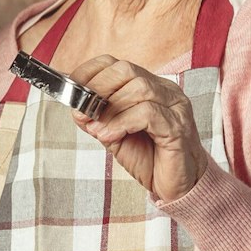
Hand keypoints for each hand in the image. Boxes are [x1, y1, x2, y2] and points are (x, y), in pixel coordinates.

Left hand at [66, 55, 213, 203]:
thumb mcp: (115, 134)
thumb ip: (97, 118)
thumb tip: (75, 106)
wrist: (177, 186)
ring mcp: (175, 106)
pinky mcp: (178, 126)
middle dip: (98, 88)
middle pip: (127, 70)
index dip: (90, 73)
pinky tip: (110, 136)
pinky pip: (148, 113)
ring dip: (109, 109)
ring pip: (138, 89)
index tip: (72, 91)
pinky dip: (122, 123)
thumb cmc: (150, 158)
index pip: (116, 64)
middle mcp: (165, 91)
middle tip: (83, 111)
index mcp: (150, 87)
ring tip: (96, 129)